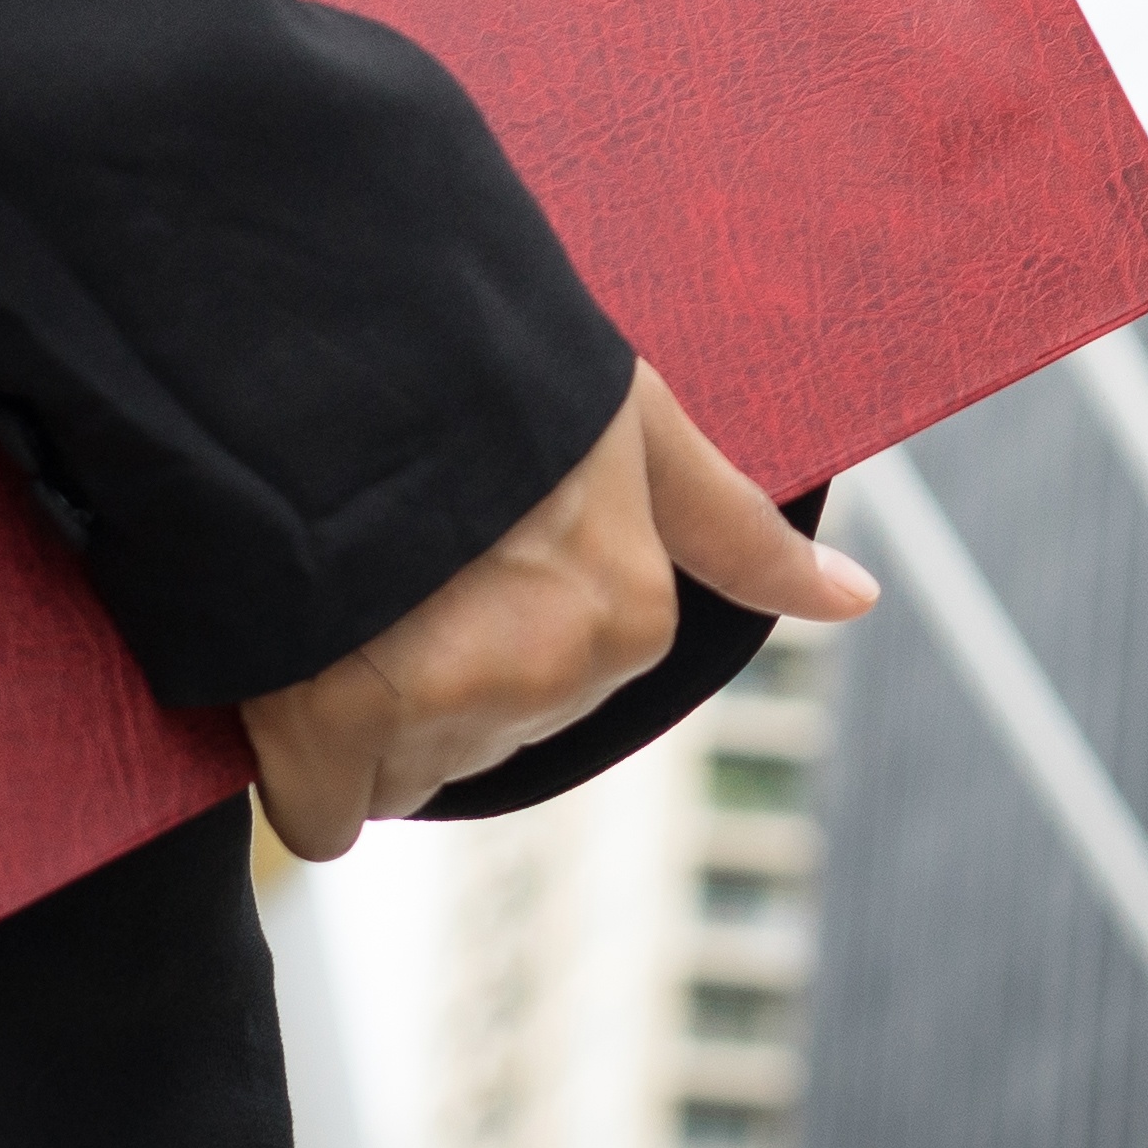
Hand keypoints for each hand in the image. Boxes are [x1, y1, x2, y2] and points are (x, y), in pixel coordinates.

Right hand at [239, 362, 873, 858]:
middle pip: (479, 737)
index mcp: (631, 619)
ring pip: (399, 772)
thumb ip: (733, 530)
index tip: (455, 565)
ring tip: (340, 603)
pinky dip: (299, 772)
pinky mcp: (330, 725)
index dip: (493, 628)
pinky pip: (321, 811)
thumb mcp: (638, 430)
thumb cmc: (496, 370)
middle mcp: (553, 677)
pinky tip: (290, 693)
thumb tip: (858, 600)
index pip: (561, 691)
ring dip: (360, 715)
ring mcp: (445, 705)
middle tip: (391, 576)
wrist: (344, 336)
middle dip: (431, 676)